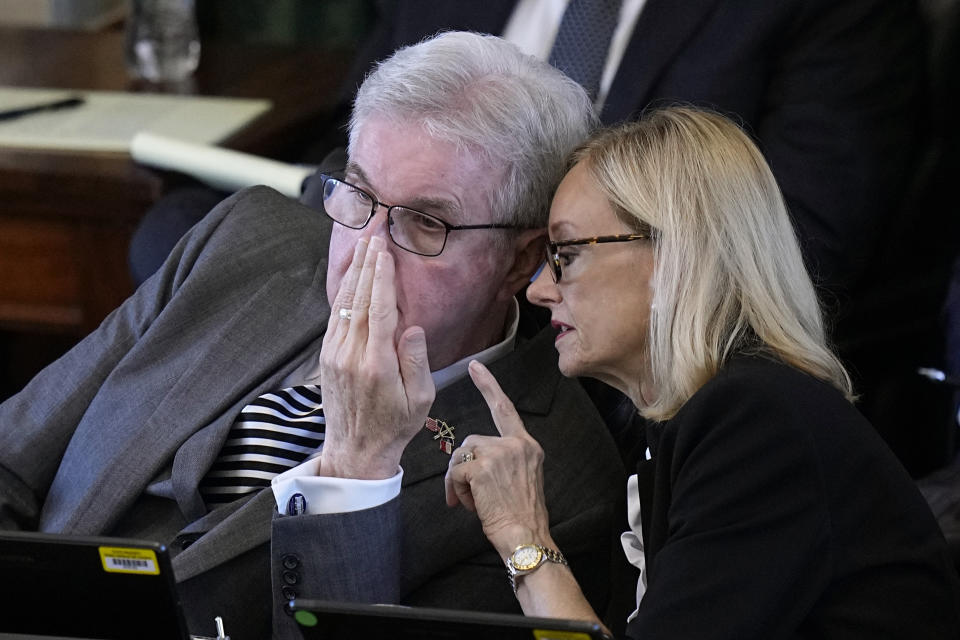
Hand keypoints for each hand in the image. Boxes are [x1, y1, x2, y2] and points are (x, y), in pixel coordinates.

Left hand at [318, 236, 434, 478]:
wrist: (356, 451)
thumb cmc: (396, 425)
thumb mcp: (420, 399)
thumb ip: (416, 360)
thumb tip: (413, 327)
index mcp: (377, 364)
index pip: (380, 310)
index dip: (382, 278)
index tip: (386, 252)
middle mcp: (352, 355)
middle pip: (359, 299)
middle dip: (368, 264)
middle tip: (375, 234)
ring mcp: (335, 355)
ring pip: (344, 304)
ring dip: (354, 273)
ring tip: (363, 246)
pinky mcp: (327, 358)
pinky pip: (335, 317)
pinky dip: (342, 293)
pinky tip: (350, 277)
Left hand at [444, 360, 551, 557]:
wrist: (526, 538)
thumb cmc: (520, 517)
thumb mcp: (521, 480)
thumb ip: (503, 461)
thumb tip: (472, 463)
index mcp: (527, 446)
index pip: (505, 409)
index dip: (489, 386)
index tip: (476, 367)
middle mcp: (517, 444)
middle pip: (472, 441)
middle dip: (464, 467)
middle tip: (467, 494)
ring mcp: (501, 452)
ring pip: (461, 455)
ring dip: (460, 481)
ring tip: (474, 502)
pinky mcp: (484, 466)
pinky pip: (455, 471)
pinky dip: (456, 489)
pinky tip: (470, 504)